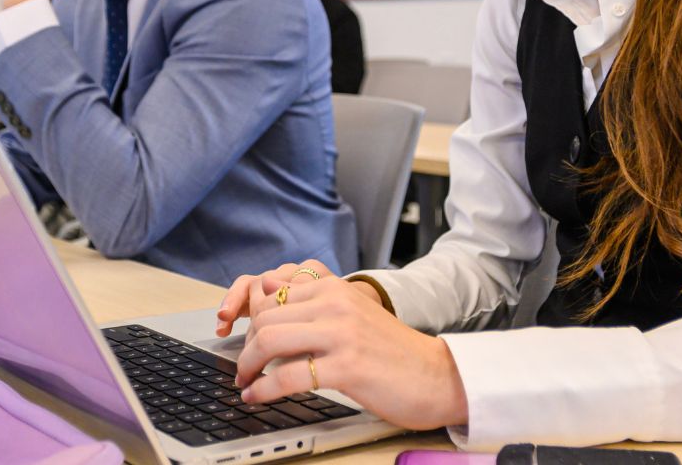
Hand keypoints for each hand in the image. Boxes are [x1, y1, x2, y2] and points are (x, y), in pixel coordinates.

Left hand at [220, 262, 470, 430]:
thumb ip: (314, 301)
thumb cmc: (392, 351)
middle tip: (244, 367)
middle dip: (246, 345)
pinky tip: (257, 397)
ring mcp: (341, 334)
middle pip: (266, 317)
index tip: (247, 340)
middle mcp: (337, 304)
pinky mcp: (346, 367)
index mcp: (336, 289)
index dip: (251, 320)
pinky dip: (263, 389)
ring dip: (248, 365)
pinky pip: (287, 375)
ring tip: (245, 381)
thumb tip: (266, 284)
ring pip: (270, 340)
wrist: (437, 376)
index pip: (272, 294)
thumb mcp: (353, 314)